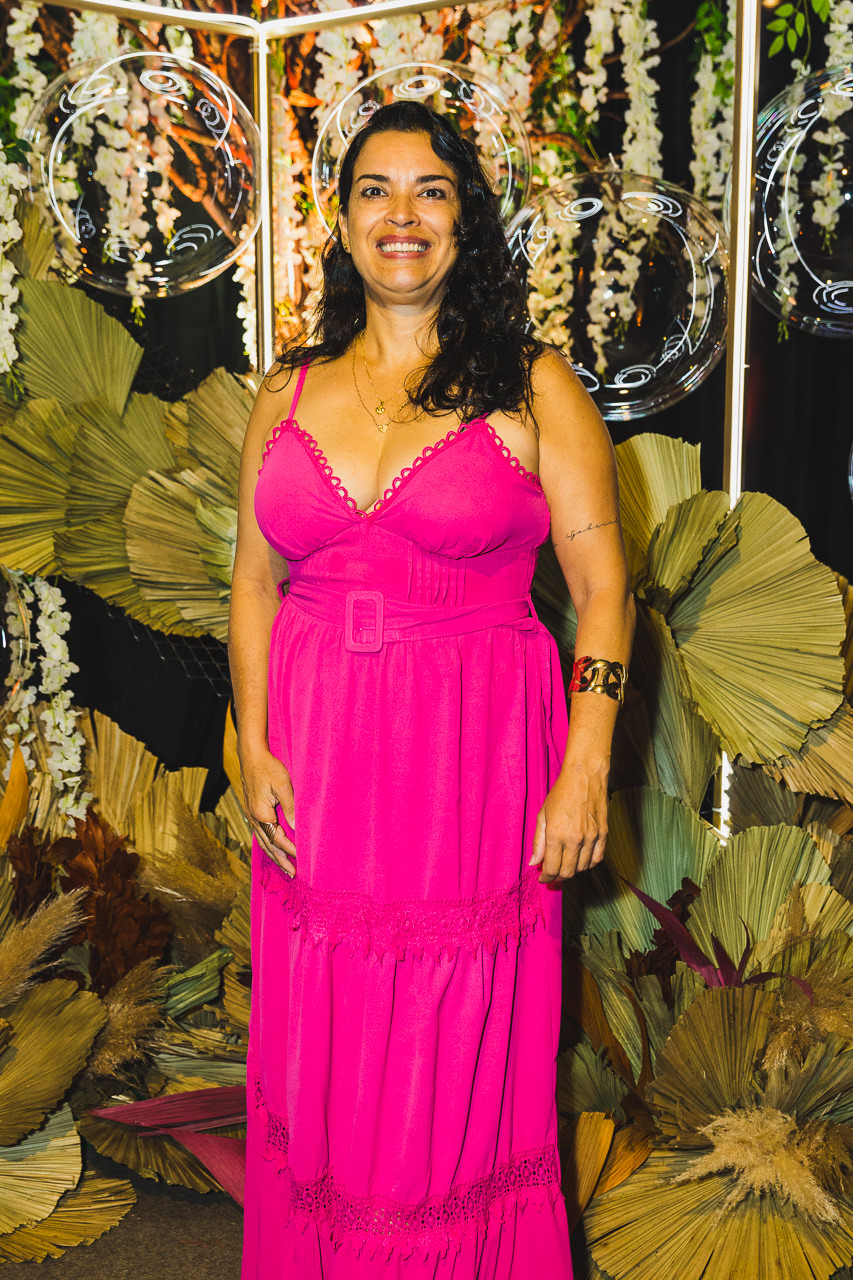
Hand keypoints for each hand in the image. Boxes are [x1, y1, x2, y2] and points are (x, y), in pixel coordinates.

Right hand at [239, 744, 295, 877]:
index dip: (290, 850)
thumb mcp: (283, 785)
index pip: (278, 839)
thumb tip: (296, 827)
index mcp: (262, 813)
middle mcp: (254, 818)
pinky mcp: (252, 811)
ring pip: (262, 841)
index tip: (302, 859)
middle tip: (292, 874)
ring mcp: (251, 815)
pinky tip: (273, 848)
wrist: (251, 756)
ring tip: (284, 866)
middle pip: (268, 845)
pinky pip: (260, 834)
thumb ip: (290, 807)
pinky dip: (268, 844)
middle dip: (280, 860)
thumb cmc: (268, 768)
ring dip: (273, 855)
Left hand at [530, 759, 608, 883]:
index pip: (551, 868)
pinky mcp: (603, 834)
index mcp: (556, 834)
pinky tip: (581, 860)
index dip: (546, 877)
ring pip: (582, 868)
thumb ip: (538, 841)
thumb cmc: (562, 793)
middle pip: (567, 872)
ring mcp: (591, 837)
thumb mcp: (543, 815)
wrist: (585, 776)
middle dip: (557, 876)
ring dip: (572, 871)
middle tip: (552, 873)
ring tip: (565, 864)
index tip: (543, 878)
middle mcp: (575, 839)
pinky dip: (588, 864)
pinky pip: (597, 859)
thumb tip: (534, 862)